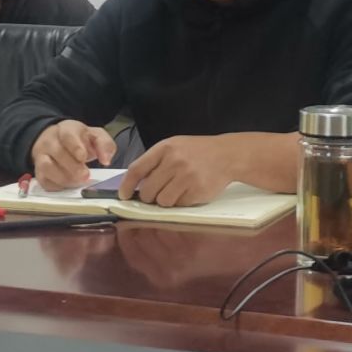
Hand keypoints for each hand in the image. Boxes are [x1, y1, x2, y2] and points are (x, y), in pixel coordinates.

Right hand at [30, 120, 114, 189]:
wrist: (58, 141)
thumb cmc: (79, 140)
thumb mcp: (95, 136)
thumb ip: (105, 145)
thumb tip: (106, 160)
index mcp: (66, 129)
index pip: (67, 135)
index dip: (75, 147)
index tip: (84, 157)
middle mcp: (50, 141)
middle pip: (57, 152)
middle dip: (72, 166)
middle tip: (85, 175)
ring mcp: (41, 156)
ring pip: (46, 167)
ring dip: (63, 177)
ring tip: (78, 182)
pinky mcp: (39, 172)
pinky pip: (44, 181)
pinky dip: (56, 186)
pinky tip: (69, 186)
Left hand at [116, 135, 243, 207]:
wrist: (227, 155)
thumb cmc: (197, 151)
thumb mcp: (174, 146)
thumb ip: (155, 161)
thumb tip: (134, 185)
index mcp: (165, 148)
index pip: (137, 169)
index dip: (127, 185)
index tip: (123, 196)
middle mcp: (175, 161)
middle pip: (148, 191)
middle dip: (149, 196)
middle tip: (157, 192)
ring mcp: (187, 177)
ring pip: (162, 201)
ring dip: (166, 200)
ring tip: (176, 190)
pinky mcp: (197, 191)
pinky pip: (179, 205)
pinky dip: (181, 202)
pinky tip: (189, 191)